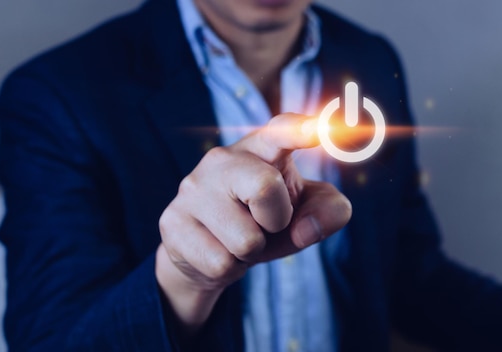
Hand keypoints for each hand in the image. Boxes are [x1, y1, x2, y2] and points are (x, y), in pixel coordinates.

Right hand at [155, 113, 351, 332]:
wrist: (207, 252)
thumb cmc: (265, 221)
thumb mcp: (305, 213)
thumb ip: (329, 211)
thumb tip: (307, 230)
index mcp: (262, 148)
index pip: (280, 131)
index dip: (298, 129)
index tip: (315, 129)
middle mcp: (223, 159)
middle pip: (265, 187)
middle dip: (277, 219)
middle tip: (268, 222)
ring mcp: (193, 188)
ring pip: (246, 240)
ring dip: (253, 251)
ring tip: (239, 238)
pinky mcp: (173, 221)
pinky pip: (221, 263)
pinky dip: (230, 268)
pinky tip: (218, 250)